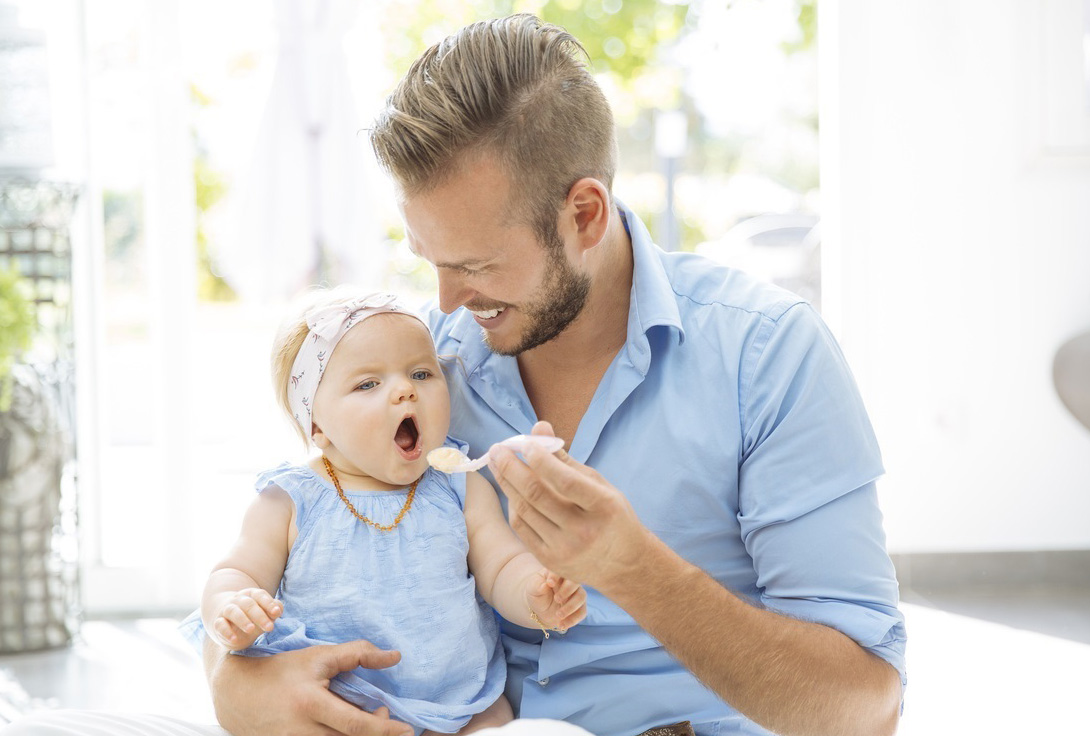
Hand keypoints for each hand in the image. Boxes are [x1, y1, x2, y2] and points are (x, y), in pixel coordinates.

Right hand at [207, 639, 413, 735]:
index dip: (385, 728)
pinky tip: (347, 729)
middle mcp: (301, 731)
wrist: (237, 692)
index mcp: (311, 704)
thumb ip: (359, 654)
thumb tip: (396, 657)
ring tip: (367, 720)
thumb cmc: (285, 670)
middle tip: (385, 716)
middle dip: (376, 735)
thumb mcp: (321, 656)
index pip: (356, 724)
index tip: (406, 730)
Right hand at [211, 587, 282, 648]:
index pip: (259, 595)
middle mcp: (238, 600)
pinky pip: (220, 625)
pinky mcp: (217, 622)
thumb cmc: (251, 617)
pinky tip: (234, 639)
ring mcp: (226, 610)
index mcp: (251, 595)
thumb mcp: (264, 614)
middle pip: (248, 604)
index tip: (277, 613)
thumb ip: (273, 610)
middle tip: (269, 628)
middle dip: (260, 616)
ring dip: (242, 620)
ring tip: (251, 629)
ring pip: (233, 611)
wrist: (228, 622)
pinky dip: (226, 632)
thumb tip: (278, 610)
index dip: (268, 603)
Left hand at [488, 421, 653, 591]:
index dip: (541, 460)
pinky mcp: (550, 561)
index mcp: (603, 506)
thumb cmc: (611, 516)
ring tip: (497, 464)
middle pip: (537, 495)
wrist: (624, 564)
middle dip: (511, 468)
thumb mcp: (599, 485)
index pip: (565, 480)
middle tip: (498, 449)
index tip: (524, 444)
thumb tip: (539, 427)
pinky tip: (510, 489)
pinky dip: (513, 505)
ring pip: (524, 510)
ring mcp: (565, 549)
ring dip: (506, 484)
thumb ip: (566, 459)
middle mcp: (584, 531)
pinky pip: (522, 528)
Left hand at [526, 570, 586, 630]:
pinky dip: (573, 619)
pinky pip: (582, 612)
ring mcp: (576, 594)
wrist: (540, 609)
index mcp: (558, 572)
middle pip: (576, 581)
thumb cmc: (536, 593)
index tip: (550, 583)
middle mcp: (570, 581)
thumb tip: (546, 584)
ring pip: (581, 597)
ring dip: (570, 607)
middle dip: (567, 590)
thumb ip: (538, 585)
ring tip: (558, 615)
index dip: (557, 575)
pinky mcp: (580, 607)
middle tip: (556, 599)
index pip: (561, 570)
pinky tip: (561, 625)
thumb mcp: (533, 588)